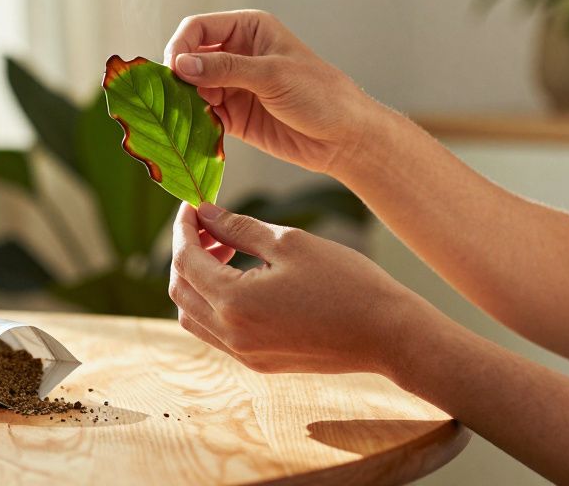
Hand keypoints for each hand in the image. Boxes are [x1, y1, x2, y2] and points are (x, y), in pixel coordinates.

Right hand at [163, 9, 373, 174]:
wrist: (344, 138)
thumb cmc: (320, 94)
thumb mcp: (272, 74)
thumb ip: (225, 68)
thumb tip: (180, 65)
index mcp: (248, 29)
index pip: (198, 29)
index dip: (180, 46)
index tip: (172, 70)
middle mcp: (236, 54)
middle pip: (189, 59)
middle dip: (178, 77)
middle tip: (171, 97)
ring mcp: (233, 86)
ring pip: (192, 89)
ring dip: (184, 102)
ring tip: (182, 117)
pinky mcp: (233, 116)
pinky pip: (202, 115)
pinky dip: (194, 122)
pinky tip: (193, 131)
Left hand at [168, 202, 435, 376]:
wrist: (388, 334)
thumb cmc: (346, 282)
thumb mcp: (290, 242)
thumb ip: (239, 227)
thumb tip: (205, 214)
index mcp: (234, 303)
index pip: (185, 261)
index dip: (183, 228)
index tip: (192, 205)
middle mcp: (231, 335)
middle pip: (180, 290)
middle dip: (186, 252)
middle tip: (209, 225)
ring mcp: (243, 354)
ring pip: (191, 315)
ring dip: (196, 280)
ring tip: (225, 250)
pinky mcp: (259, 362)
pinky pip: (215, 332)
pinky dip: (212, 303)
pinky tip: (240, 278)